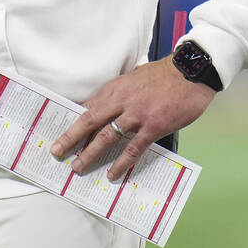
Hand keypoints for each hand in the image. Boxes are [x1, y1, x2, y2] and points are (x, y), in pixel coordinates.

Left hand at [50, 57, 214, 181]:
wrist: (189, 73)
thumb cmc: (163, 75)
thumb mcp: (133, 78)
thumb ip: (119, 93)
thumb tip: (105, 106)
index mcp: (115, 88)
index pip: (88, 107)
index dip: (73, 122)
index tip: (60, 133)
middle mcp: (121, 101)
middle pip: (90, 122)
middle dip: (71, 138)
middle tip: (57, 152)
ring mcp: (137, 115)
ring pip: (107, 137)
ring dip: (91, 154)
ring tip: (78, 166)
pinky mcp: (153, 127)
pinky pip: (133, 148)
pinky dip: (121, 163)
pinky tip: (113, 173)